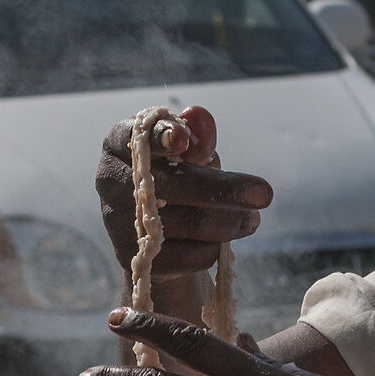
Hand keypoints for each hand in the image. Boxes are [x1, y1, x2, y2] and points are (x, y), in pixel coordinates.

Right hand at [96, 106, 273, 286]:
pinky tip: (220, 242)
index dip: (161, 137)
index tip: (184, 140)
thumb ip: (198, 138)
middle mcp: (110, 181)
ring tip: (253, 219)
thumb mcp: (191, 155)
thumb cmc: (178, 178)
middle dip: (223, 189)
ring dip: (229, 223)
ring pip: (185, 223)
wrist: (159, 237)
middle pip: (171, 184)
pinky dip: (212, 249)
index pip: (138, 136)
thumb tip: (200, 117)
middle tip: (264, 194)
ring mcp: (117, 222)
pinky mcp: (132, 258)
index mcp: (120, 143)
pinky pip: (186, 255)